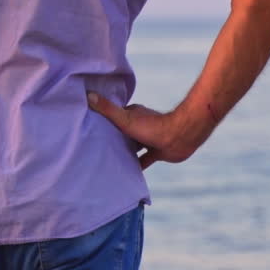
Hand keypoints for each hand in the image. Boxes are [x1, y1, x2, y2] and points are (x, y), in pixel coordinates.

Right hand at [86, 93, 201, 170]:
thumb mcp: (125, 119)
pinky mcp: (157, 151)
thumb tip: (88, 95)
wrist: (181, 138)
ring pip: (133, 146)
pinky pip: (144, 160)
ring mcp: (149, 138)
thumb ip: (107, 110)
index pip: (114, 116)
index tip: (90, 127)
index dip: (103, 121)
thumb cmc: (152, 127)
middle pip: (122, 132)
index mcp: (132, 114)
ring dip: (124, 152)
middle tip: (97, 147)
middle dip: (112, 138)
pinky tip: (127, 174)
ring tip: (108, 161)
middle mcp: (140, 124)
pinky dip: (137, 165)